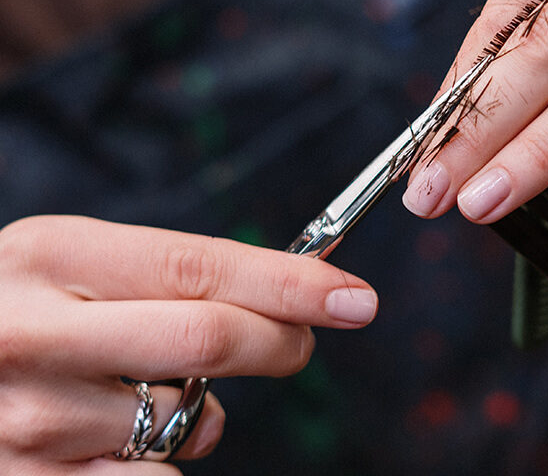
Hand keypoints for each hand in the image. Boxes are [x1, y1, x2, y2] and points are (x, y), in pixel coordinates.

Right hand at [0, 215, 377, 473]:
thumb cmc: (20, 307)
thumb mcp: (72, 264)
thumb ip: (165, 278)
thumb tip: (285, 301)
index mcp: (53, 255)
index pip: (200, 266)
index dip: (289, 283)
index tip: (352, 297)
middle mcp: (34, 333)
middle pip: (207, 339)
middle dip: (280, 342)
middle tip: (298, 343)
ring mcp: (28, 417)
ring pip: (184, 419)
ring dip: (205, 409)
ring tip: (160, 391)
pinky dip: (164, 459)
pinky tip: (123, 436)